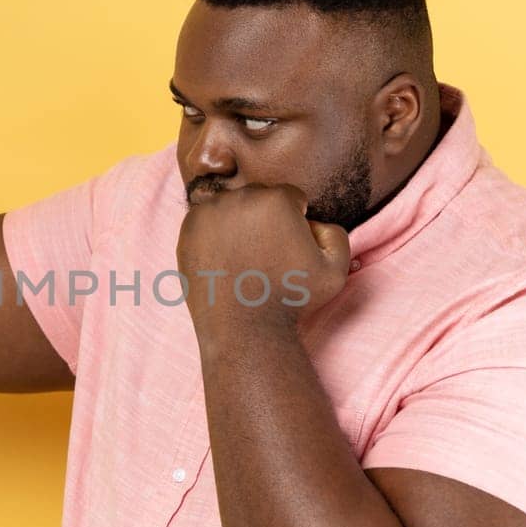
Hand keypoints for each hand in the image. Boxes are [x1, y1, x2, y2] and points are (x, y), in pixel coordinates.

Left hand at [175, 183, 351, 331]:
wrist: (244, 328)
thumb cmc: (291, 300)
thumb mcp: (335, 270)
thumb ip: (336, 234)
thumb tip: (315, 221)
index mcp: (277, 199)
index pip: (291, 197)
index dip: (295, 222)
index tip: (289, 247)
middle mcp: (241, 197)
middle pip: (259, 197)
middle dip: (266, 219)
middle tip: (267, 254)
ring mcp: (210, 212)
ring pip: (232, 207)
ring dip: (240, 223)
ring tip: (246, 258)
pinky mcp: (189, 229)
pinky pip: (207, 221)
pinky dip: (215, 234)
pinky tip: (226, 259)